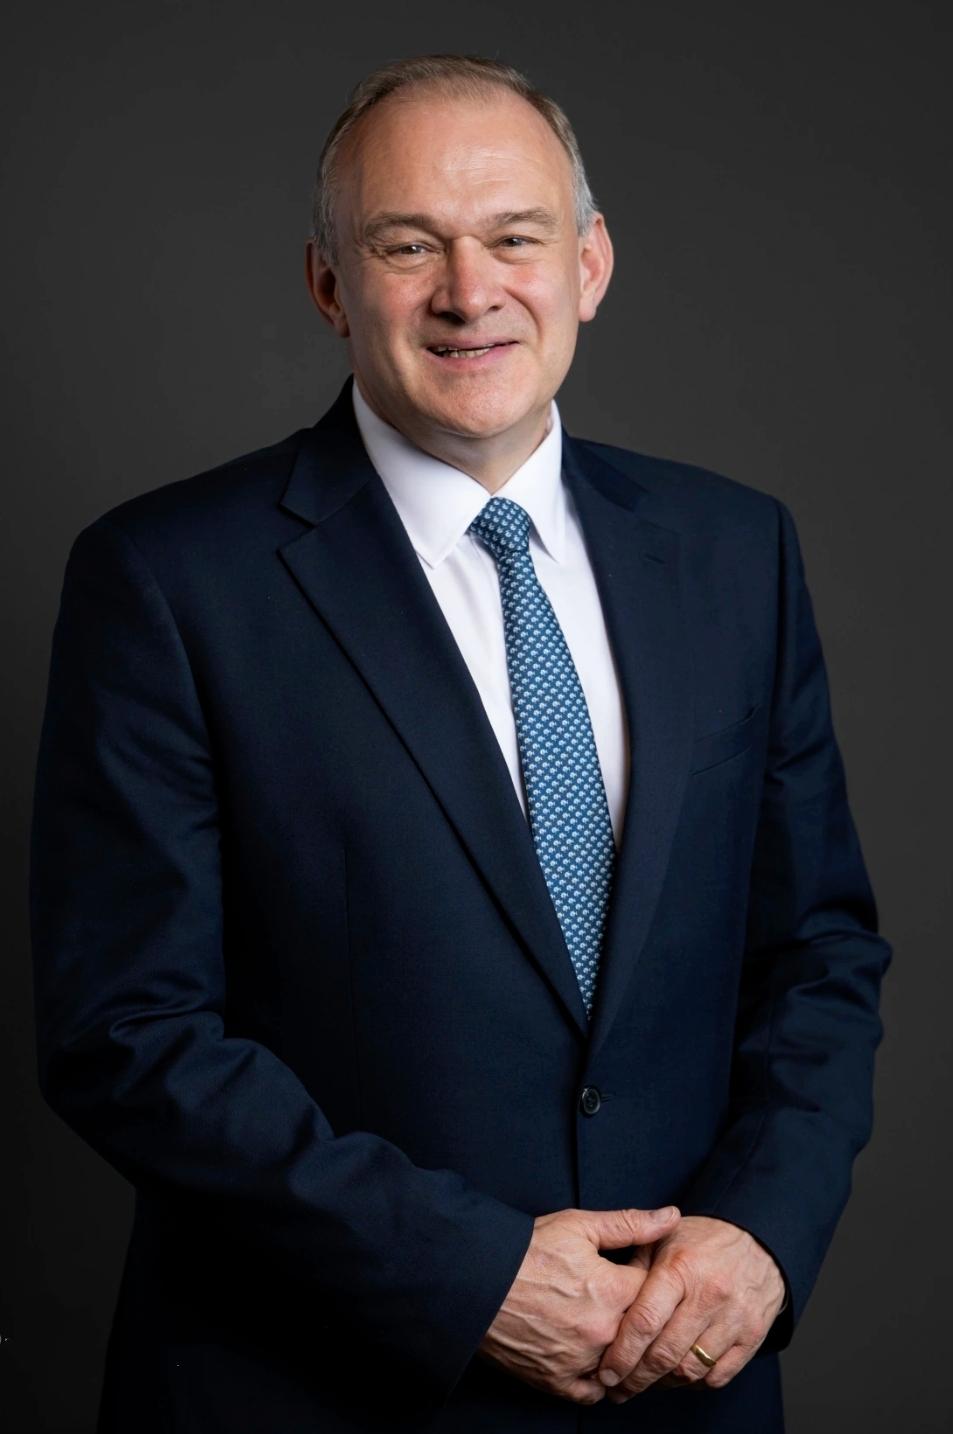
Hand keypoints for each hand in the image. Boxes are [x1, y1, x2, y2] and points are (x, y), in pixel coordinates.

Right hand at [478, 1204, 679, 1404]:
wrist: (477, 1281)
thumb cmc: (527, 1250)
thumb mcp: (578, 1225)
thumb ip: (630, 1223)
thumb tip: (671, 1216)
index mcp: (613, 1291)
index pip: (655, 1289)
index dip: (647, 1275)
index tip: (634, 1268)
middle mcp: (603, 1332)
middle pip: (642, 1329)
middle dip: (638, 1313)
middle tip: (621, 1297)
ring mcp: (582, 1361)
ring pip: (623, 1364)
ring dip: (623, 1349)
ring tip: (609, 1326)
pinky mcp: (558, 1381)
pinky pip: (594, 1392)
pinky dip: (599, 1379)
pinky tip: (595, 1359)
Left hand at [595, 1215, 785, 1400]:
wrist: (757, 1237)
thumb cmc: (702, 1239)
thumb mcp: (663, 1238)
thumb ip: (634, 1265)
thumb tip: (604, 1299)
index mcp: (680, 1268)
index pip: (645, 1321)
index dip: (622, 1354)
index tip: (606, 1372)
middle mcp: (709, 1295)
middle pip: (665, 1354)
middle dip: (636, 1379)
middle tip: (618, 1389)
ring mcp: (734, 1317)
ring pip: (690, 1370)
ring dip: (663, 1383)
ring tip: (645, 1383)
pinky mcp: (753, 1335)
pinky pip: (718, 1375)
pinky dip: (694, 1382)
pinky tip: (678, 1375)